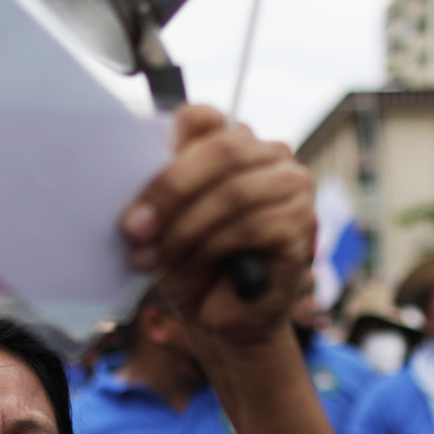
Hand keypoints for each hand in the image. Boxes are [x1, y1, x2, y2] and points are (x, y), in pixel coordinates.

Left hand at [121, 106, 314, 346]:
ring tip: (159, 257)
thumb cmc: (192, 261)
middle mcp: (269, 155)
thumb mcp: (165, 218)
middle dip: (171, 191)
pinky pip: (254, 226)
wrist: (220, 317)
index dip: (167, 147)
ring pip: (235, 192)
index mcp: (231, 140)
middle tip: (135, 227)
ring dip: (187, 229)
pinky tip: (193, 263)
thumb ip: (160, 185)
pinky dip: (213, 247)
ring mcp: (292, 188)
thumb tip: (131, 167)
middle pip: (221, 150)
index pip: (201, 117)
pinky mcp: (301, 225)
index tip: (134, 182)